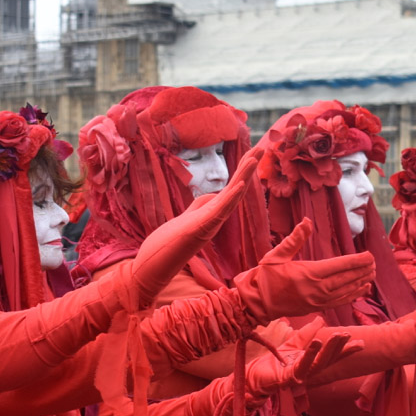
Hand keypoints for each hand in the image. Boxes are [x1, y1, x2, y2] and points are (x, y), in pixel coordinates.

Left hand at [130, 156, 258, 305]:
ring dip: (243, 177)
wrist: (152, 268)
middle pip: (236, 189)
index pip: (231, 189)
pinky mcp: (201, 230)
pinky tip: (240, 185)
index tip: (253, 153)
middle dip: (248, 168)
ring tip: (254, 158)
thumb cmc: (167, 245)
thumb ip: (200, 206)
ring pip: (231, 197)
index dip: (242, 171)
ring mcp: (209, 224)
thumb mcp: (186, 218)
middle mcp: (214, 218)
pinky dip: (231, 198)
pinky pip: (220, 212)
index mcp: (212, 214)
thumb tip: (213, 195)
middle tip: (263, 147)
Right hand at [232, 218, 375, 320]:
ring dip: (361, 282)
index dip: (356, 261)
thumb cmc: (265, 277)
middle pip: (346, 278)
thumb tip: (307, 221)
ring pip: (346, 291)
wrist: (256, 302)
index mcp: (308, 273)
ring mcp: (317, 300)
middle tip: (375, 263)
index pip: (339, 266)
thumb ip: (295, 239)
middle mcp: (316, 288)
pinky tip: (362, 290)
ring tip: (373, 274)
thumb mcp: (276, 255)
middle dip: (362, 270)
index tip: (369, 255)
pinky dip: (353, 295)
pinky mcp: (316, 308)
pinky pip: (339, 302)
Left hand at [245, 323, 364, 395]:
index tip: (362, 343)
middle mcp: (309, 372)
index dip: (346, 350)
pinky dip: (310, 354)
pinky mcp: (288, 379)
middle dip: (339, 347)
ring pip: (319, 364)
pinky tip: (316, 343)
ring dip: (329, 350)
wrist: (255, 375)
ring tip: (337, 336)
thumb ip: (308, 332)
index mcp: (312, 363)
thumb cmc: (275, 361)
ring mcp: (300, 376)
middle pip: (328, 360)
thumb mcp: (294, 342)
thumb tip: (321, 319)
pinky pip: (301, 366)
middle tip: (347, 334)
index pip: (332, 356)